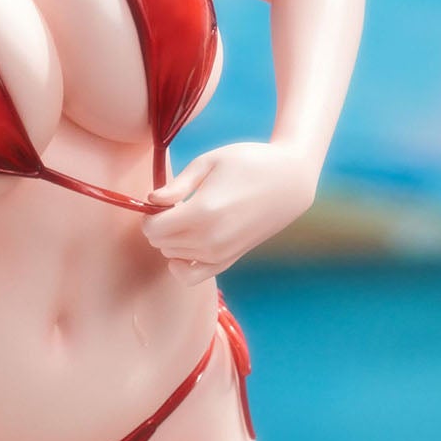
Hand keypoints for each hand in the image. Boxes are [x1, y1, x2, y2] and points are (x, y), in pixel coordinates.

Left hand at [142, 142, 319, 283]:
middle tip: (176, 205)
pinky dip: (180, 265)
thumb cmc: (249, 162)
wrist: (289, 181)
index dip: (150, 214)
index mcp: (202, 213)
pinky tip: (185, 246)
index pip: (153, 228)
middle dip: (159, 225)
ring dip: (171, 240)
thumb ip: (176, 185)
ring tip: (189, 217)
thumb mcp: (209, 162)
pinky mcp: (228, 260)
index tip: (163, 200)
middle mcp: (210, 239)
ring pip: (172, 257)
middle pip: (160, 243)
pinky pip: (190, 277)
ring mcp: (219, 254)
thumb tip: (151, 201)